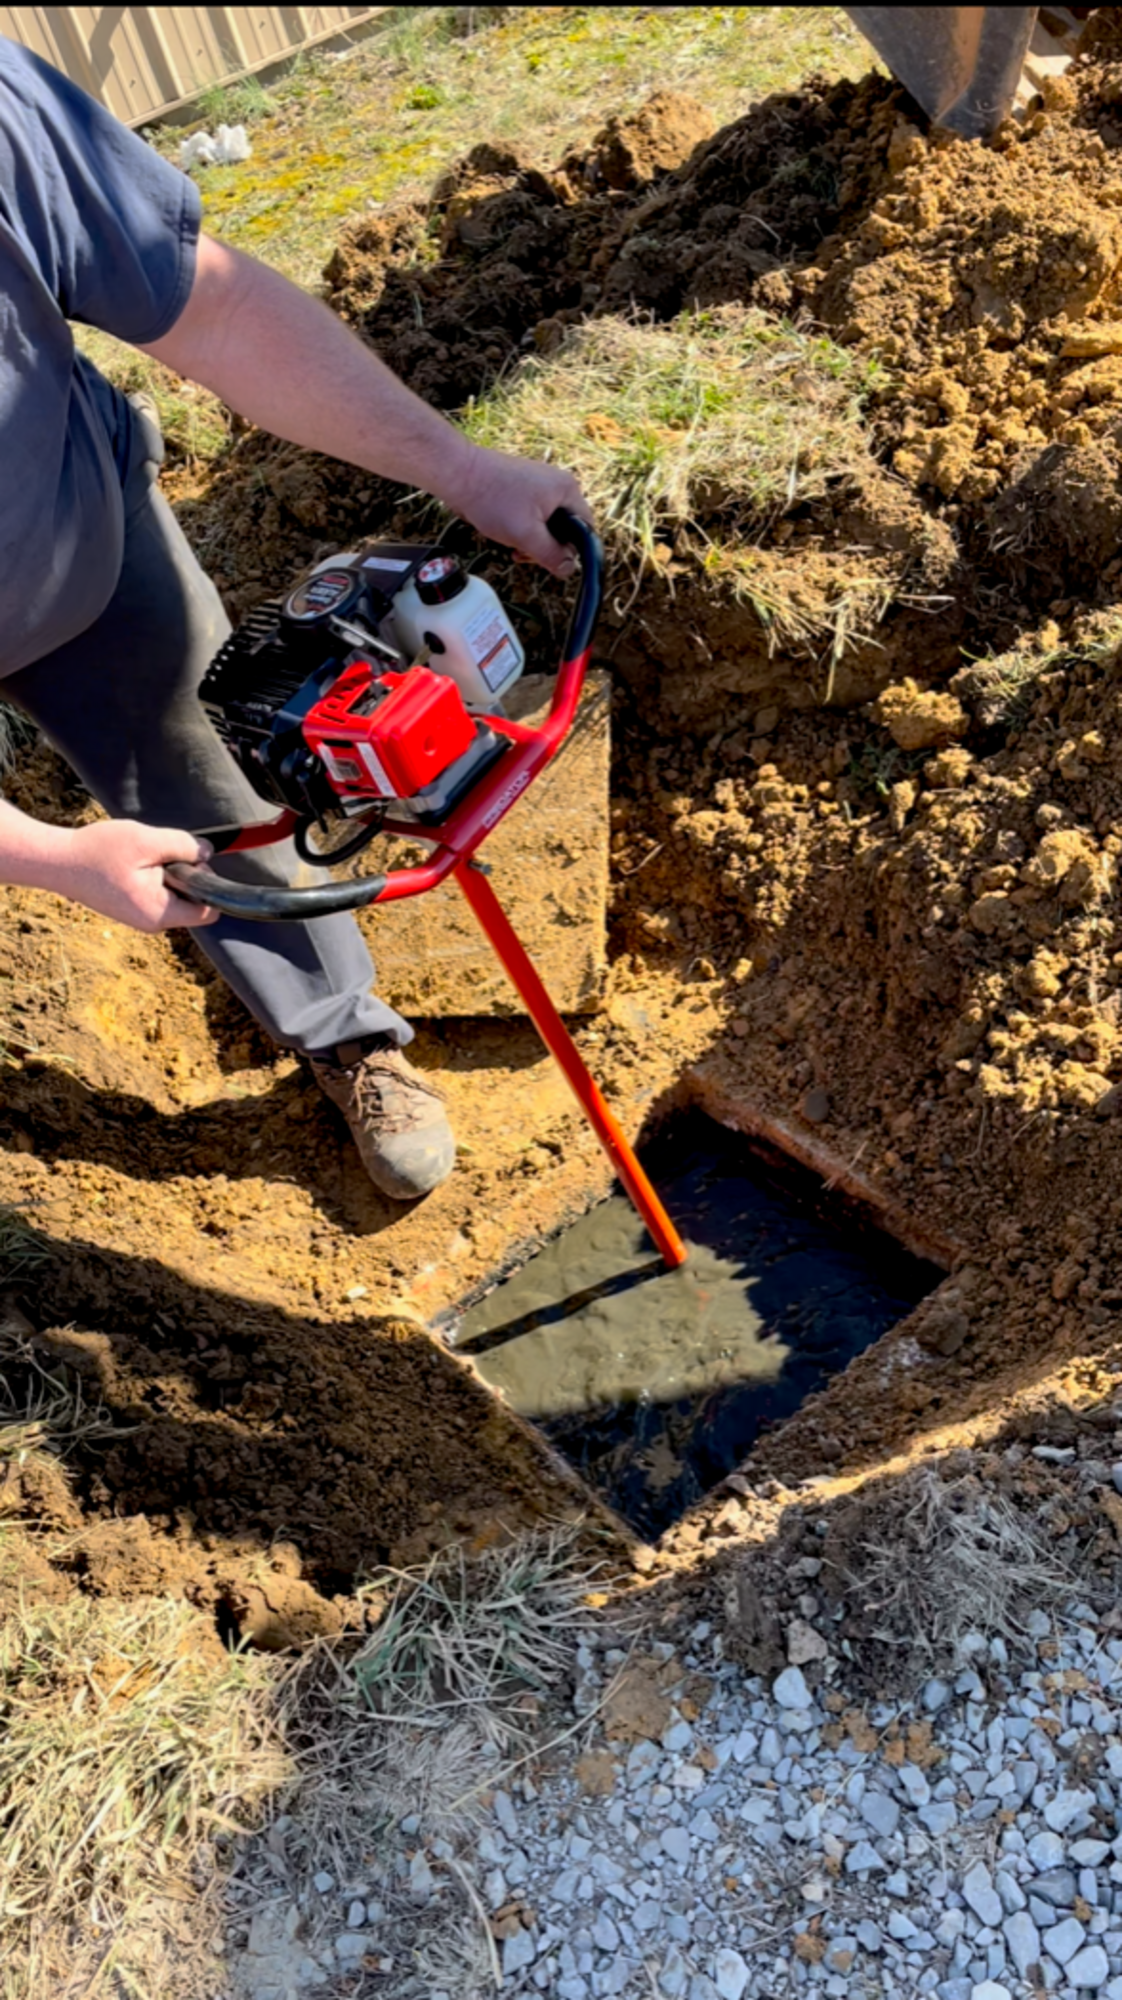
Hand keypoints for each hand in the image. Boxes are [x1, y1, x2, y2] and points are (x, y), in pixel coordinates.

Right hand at [55, 821, 218, 931]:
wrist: (57, 862)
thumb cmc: (97, 852)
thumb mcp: (146, 841)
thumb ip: (183, 846)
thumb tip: (208, 853)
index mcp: (160, 913)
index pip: (208, 910)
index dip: (207, 882)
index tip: (188, 860)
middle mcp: (153, 922)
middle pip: (193, 899)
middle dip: (184, 873)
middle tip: (155, 854)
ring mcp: (142, 916)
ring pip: (174, 892)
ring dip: (166, 870)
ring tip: (138, 857)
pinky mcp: (132, 908)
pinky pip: (158, 890)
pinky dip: (152, 873)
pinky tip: (131, 862)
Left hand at [447, 444, 593, 576]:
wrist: (459, 474)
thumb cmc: (492, 499)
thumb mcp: (526, 535)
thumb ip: (551, 555)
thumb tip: (568, 570)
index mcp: (567, 490)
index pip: (585, 529)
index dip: (571, 550)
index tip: (550, 560)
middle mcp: (558, 484)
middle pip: (566, 528)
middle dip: (546, 547)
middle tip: (524, 553)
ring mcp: (540, 485)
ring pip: (547, 525)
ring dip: (532, 541)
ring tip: (512, 544)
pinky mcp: (524, 489)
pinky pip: (533, 517)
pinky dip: (521, 530)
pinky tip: (506, 532)